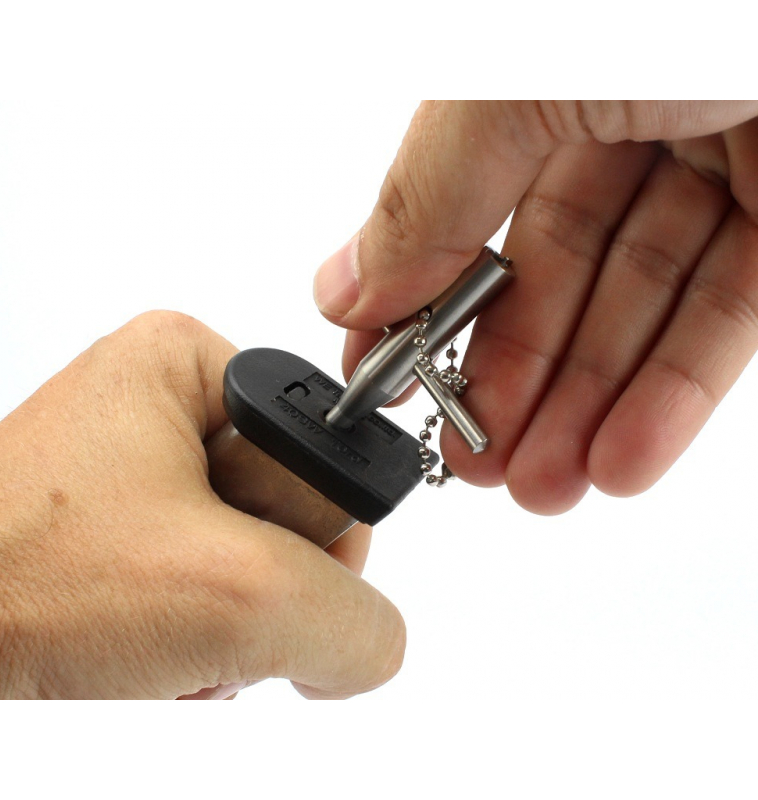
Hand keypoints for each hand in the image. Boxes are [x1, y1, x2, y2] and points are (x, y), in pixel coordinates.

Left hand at [0, 312, 403, 698]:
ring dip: (228, 630)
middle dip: (264, 592)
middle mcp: (163, 411)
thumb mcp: (236, 596)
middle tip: (195, 612)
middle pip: (293, 514)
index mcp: (188, 367)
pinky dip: (194, 645)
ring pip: (254, 567)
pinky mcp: (120, 536)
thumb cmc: (10, 593)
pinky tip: (143, 660)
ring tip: (156, 641)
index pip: (330, 451)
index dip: (318, 534)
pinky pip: (208, 594)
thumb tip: (370, 640)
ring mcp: (140, 477)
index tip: (259, 573)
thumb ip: (355, 618)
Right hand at [315, 101, 757, 513]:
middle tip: (474, 462)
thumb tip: (345, 286)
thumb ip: (426, 195)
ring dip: (586, 410)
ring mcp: (722, 162)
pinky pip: (729, 315)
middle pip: (552, 279)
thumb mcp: (514, 77)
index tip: (392, 387)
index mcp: (537, 78)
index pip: (462, 215)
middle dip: (510, 382)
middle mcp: (623, 116)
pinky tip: (622, 460)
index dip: (423, 309)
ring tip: (542, 486)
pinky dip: (673, 398)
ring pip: (639, 311)